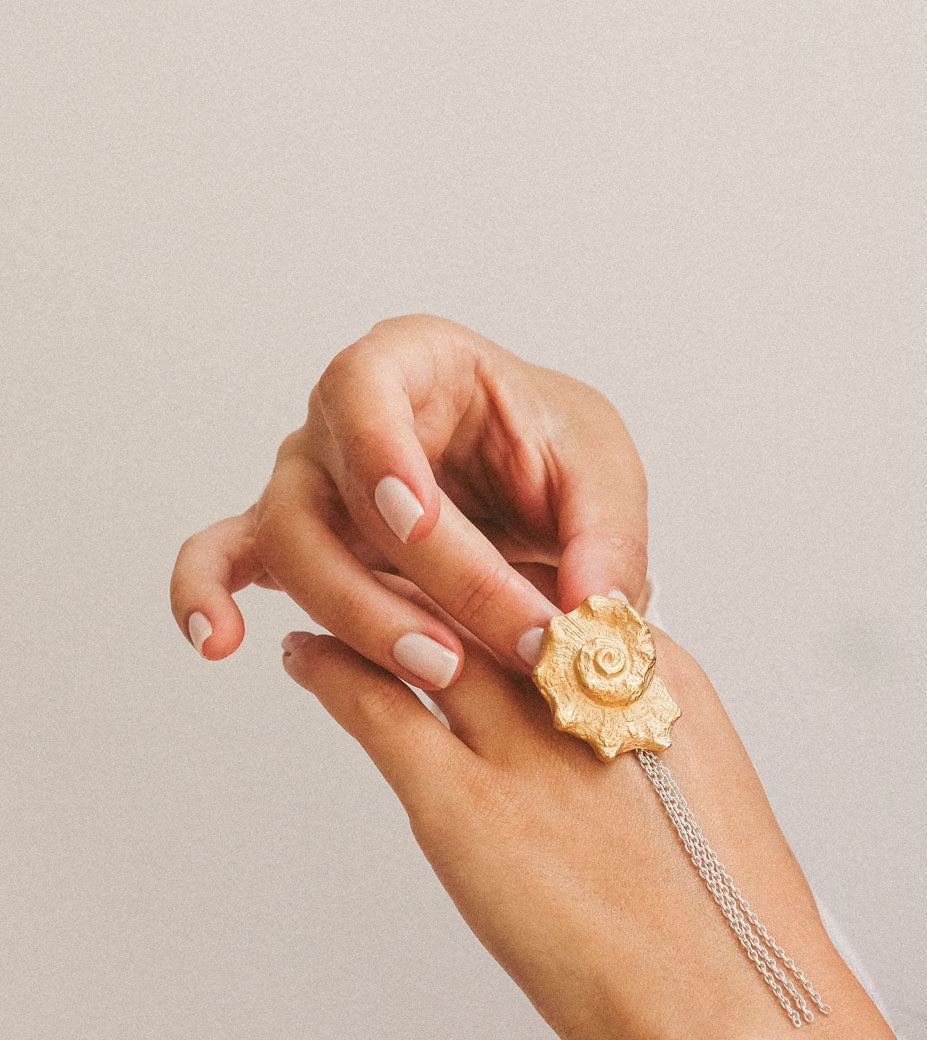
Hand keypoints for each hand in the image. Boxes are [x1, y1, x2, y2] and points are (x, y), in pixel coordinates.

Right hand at [170, 315, 648, 691]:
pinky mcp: (294, 545)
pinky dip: (205, 597)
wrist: (530, 493)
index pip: (363, 387)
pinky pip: (220, 560)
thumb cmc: (552, 456)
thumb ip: (606, 540)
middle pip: (326, 494)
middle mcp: (342, 422)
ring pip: (289, 547)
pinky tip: (220, 643)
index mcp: (415, 367)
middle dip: (405, 581)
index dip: (379, 455)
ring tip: (437, 671)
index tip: (421, 522)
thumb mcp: (604, 476)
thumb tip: (592, 616)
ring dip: (358, 619)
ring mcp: (308, 484)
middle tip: (479, 647)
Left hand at [277, 612, 926, 1039]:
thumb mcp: (703, 808)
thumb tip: (595, 766)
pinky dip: (333, 671)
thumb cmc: (735, 935)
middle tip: (379, 551)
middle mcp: (588, 688)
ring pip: (422, 631)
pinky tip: (309, 658)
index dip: (500, 579)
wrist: (743, 1013)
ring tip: (328, 589)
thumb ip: (641, 759)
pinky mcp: (466, 806)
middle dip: (432, 568)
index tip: (462, 576)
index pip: (559, 597)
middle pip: (486, 593)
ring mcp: (523, 744)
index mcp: (658, 682)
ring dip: (370, 604)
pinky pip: (377, 705)